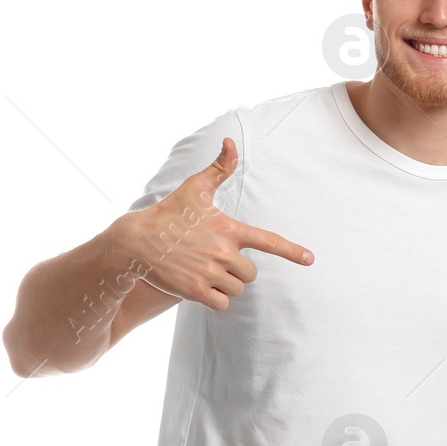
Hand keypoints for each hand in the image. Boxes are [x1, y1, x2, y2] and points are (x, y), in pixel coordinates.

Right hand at [119, 137, 312, 310]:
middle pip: (251, 273)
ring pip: (237, 289)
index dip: (292, 251)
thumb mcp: (195, 188)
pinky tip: (200, 285)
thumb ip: (219, 168)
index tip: (310, 259)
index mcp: (229, 229)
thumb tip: (230, 141)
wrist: (135, 241)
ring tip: (204, 270)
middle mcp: (223, 252)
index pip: (268, 241)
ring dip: (226, 284)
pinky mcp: (196, 292)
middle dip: (238, 270)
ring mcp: (210, 273)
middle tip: (215, 259)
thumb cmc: (169, 213)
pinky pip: (222, 304)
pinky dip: (215, 299)